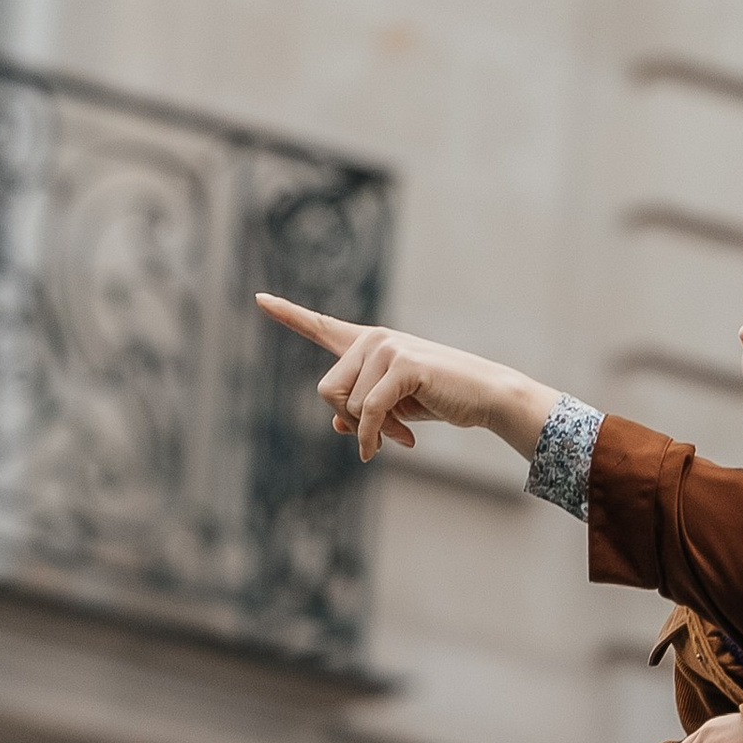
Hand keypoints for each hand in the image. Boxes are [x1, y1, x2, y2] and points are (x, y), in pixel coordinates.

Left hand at [256, 295, 560, 463]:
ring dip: (373, 431)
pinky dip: (376, 435)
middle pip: (327, 390)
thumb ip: (360, 409)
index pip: (320, 326)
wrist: (484, 396)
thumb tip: (338, 423)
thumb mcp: (391, 407)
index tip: (259, 298)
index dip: (287, 314)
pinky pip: (368, 411)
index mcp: (367, 343)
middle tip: (383, 435)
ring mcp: (386, 347)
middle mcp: (372, 338)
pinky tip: (404, 443)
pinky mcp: (402, 364)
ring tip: (403, 433)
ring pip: (349, 405)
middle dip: (352, 420)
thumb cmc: (437, 398)